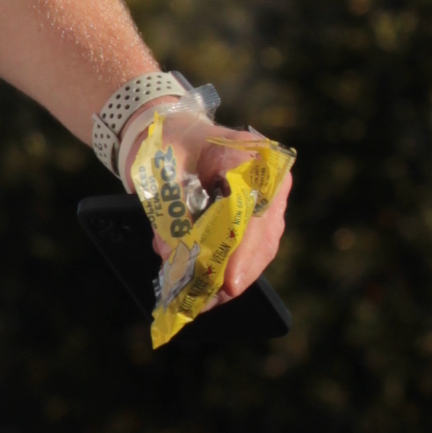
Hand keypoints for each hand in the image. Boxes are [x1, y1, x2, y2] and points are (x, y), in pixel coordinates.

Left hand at [127, 101, 293, 296]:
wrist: (179, 133)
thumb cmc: (168, 145)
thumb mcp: (160, 171)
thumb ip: (167, 210)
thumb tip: (170, 253)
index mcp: (245, 152)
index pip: (249, 206)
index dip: (241, 247)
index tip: (229, 280)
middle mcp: (269, 172)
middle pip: (263, 231)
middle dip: (237, 270)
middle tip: (212, 299)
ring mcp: (272, 193)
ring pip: (264, 244)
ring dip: (237, 274)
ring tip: (206, 299)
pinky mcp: (264, 212)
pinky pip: (257, 245)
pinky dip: (236, 267)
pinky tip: (212, 286)